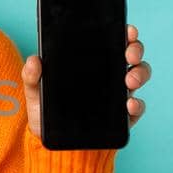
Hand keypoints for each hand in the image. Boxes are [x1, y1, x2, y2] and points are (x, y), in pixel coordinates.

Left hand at [22, 24, 150, 139]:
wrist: (51, 142)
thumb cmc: (46, 111)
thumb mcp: (35, 92)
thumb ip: (32, 76)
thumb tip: (34, 60)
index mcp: (92, 62)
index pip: (112, 41)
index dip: (124, 33)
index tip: (127, 30)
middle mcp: (110, 75)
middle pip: (131, 55)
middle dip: (135, 50)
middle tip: (128, 56)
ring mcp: (118, 95)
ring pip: (138, 76)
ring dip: (139, 74)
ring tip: (129, 81)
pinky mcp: (123, 117)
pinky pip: (136, 108)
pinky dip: (137, 105)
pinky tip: (129, 105)